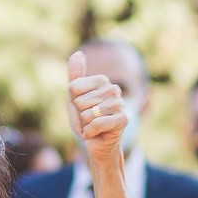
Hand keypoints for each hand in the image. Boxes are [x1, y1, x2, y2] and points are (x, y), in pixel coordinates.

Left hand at [65, 51, 128, 172]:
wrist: (96, 143)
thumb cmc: (85, 120)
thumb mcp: (75, 97)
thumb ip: (75, 76)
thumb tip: (77, 53)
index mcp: (102, 81)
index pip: (74, 87)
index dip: (73, 102)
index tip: (82, 108)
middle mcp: (113, 89)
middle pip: (80, 101)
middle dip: (80, 115)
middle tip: (88, 120)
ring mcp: (120, 104)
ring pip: (88, 113)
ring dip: (85, 124)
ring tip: (92, 126)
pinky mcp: (123, 119)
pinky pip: (97, 123)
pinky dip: (90, 132)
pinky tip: (95, 133)